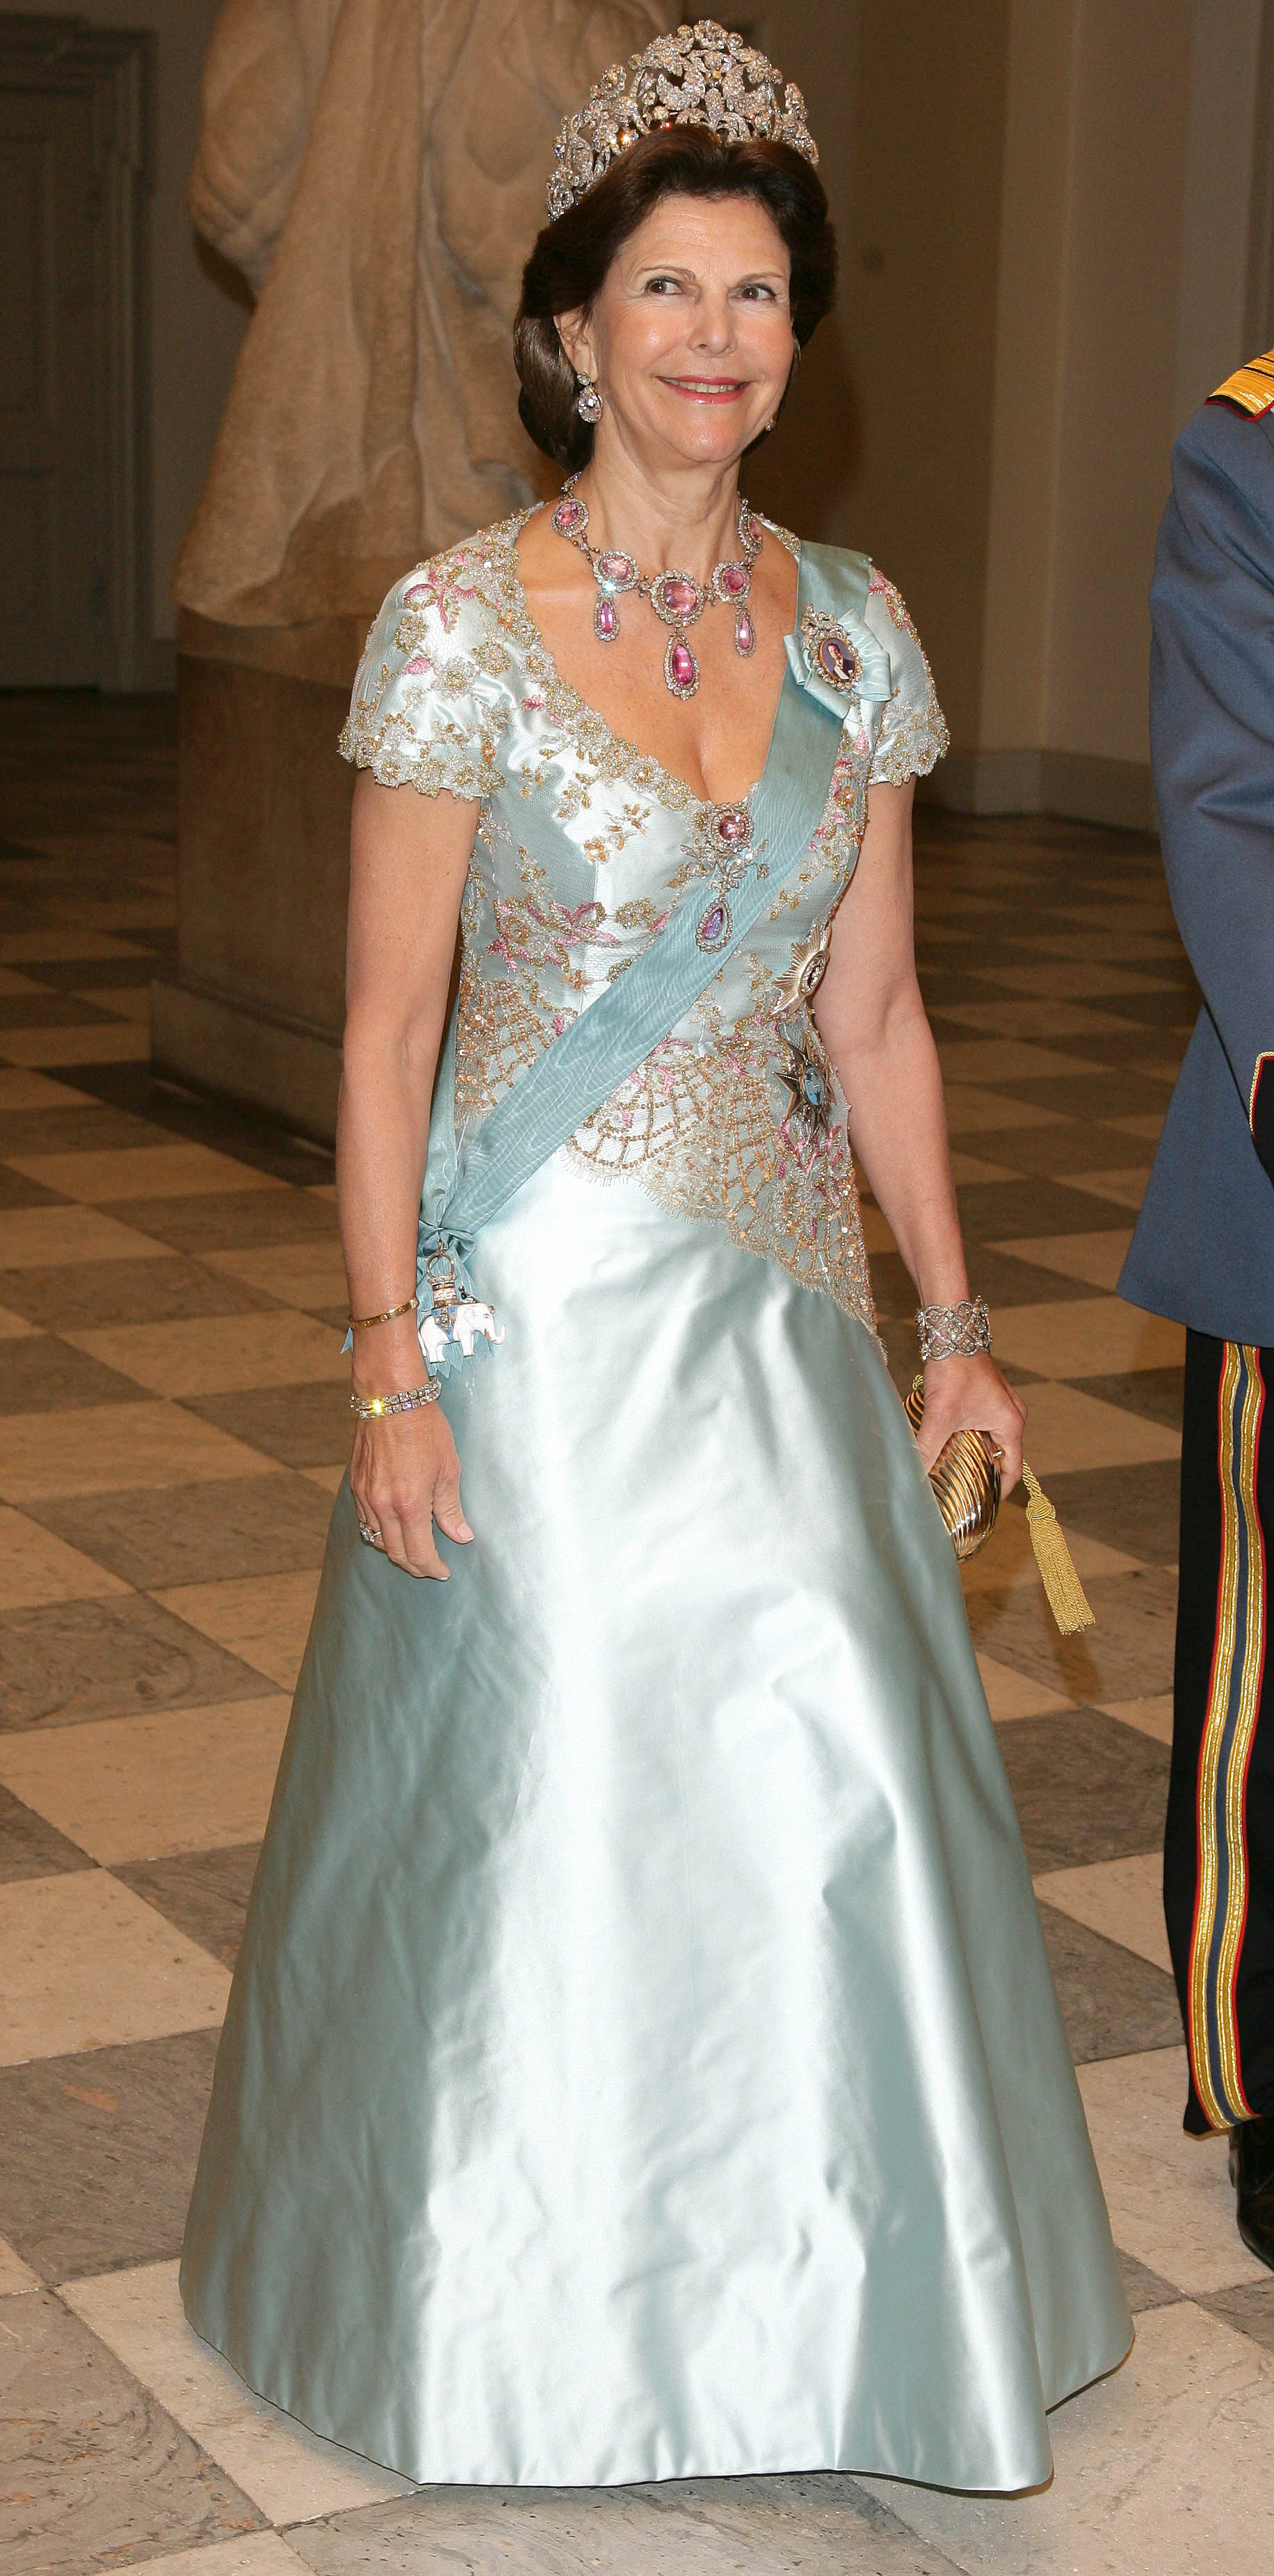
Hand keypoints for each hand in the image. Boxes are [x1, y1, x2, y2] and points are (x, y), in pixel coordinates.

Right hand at [350, 1405, 472, 1577]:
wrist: (390, 1397)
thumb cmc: (424, 1427)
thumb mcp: (448, 1468)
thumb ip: (451, 1507)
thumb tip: (461, 1535)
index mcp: (409, 1504)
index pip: (419, 1553)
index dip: (432, 1568)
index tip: (443, 1571)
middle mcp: (382, 1505)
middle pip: (395, 1553)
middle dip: (414, 1566)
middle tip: (430, 1567)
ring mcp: (365, 1496)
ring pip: (377, 1539)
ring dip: (396, 1549)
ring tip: (414, 1547)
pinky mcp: (355, 1485)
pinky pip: (365, 1520)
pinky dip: (380, 1530)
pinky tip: (394, 1525)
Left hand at [914, 1352, 1025, 1497]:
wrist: (952, 1333)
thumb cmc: (954, 1371)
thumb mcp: (940, 1415)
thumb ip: (928, 1447)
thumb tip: (914, 1474)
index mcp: (1011, 1424)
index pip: (1012, 1469)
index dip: (998, 1491)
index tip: (982, 1506)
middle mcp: (1011, 1416)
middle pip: (1001, 1456)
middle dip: (982, 1474)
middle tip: (963, 1493)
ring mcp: (1000, 1405)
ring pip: (989, 1441)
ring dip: (974, 1455)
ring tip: (954, 1474)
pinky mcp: (986, 1397)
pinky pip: (982, 1426)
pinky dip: (968, 1438)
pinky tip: (948, 1446)